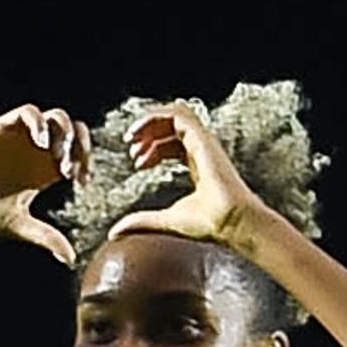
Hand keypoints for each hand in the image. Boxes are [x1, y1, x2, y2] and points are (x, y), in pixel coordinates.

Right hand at [0, 106, 86, 265]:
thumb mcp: (19, 225)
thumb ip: (46, 238)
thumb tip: (71, 259)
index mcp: (44, 169)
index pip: (78, 154)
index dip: (86, 162)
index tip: (81, 181)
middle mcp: (36, 150)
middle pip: (74, 131)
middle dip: (80, 145)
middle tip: (70, 169)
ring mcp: (21, 137)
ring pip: (56, 117)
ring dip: (63, 133)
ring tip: (57, 156)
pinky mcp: (2, 127)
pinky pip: (29, 112)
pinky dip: (39, 123)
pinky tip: (40, 143)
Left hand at [104, 102, 265, 255]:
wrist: (231, 222)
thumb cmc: (210, 223)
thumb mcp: (166, 220)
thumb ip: (141, 221)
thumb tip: (116, 232)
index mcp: (198, 165)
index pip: (173, 144)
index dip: (152, 150)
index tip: (137, 163)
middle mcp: (201, 151)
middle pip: (172, 128)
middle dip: (148, 134)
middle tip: (131, 148)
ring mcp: (203, 142)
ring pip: (174, 116)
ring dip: (150, 122)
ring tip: (132, 138)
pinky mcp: (202, 138)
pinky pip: (177, 115)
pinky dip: (154, 118)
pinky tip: (138, 132)